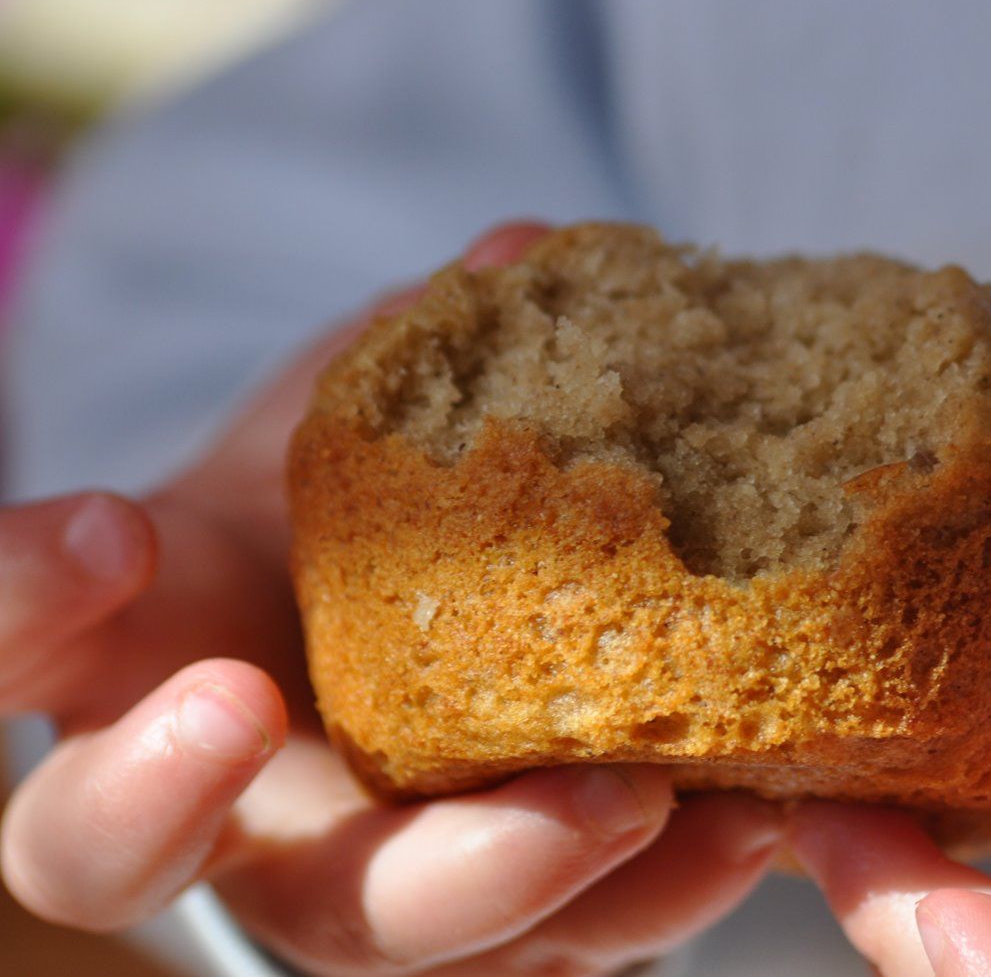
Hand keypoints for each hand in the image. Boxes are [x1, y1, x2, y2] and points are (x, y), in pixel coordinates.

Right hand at [1, 222, 783, 975]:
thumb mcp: (360, 422)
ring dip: (496, 876)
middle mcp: (206, 799)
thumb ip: (413, 353)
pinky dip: (652, 898)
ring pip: (376, 932)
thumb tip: (526, 251)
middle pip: (112, 853)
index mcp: (128, 654)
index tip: (105, 527)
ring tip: (632, 795)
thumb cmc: (353, 523)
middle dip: (159, 791)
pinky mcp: (489, 922)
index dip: (13, 600)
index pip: (6, 642)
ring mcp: (346, 882)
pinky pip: (556, 948)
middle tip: (240, 697)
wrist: (420, 647)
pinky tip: (748, 832)